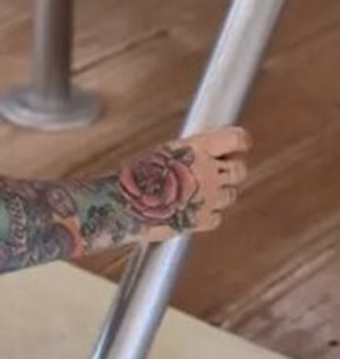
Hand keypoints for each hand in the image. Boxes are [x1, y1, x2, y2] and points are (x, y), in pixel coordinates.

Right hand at [121, 127, 249, 241]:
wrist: (119, 205)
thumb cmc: (133, 178)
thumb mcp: (162, 154)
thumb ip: (188, 155)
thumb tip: (206, 156)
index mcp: (196, 147)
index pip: (236, 138)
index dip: (240, 142)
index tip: (238, 147)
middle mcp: (207, 170)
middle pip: (239, 170)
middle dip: (231, 172)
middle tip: (216, 175)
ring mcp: (207, 196)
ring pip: (230, 195)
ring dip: (218, 195)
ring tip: (194, 195)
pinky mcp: (202, 220)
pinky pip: (217, 217)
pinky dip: (207, 216)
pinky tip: (189, 212)